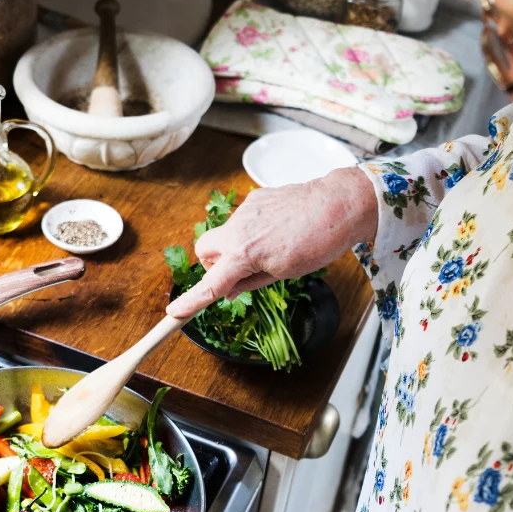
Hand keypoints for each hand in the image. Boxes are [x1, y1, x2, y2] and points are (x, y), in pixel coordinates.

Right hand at [164, 166, 377, 318]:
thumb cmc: (317, 244)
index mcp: (244, 254)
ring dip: (235, 247)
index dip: (192, 301)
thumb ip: (251, 281)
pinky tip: (277, 231)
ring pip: (224, 234)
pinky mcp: (255, 198)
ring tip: (269, 249)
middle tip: (236, 273)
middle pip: (203, 250)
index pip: (211, 283)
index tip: (174, 313)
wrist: (338, 206)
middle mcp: (238, 229)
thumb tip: (230, 289)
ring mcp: (245, 210)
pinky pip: (242, 220)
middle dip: (212, 264)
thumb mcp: (284, 273)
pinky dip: (250, 230)